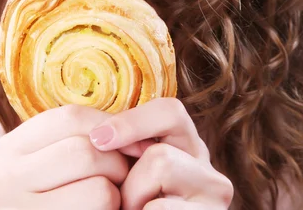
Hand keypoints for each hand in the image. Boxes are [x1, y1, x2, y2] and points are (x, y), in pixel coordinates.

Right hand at [0, 105, 129, 208]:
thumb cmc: (60, 192)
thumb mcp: (54, 160)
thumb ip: (77, 137)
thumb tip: (133, 123)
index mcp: (7, 150)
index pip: (70, 117)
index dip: (110, 124)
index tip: (131, 140)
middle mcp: (2, 181)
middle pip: (85, 151)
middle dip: (116, 162)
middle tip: (125, 175)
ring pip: (98, 189)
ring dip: (118, 193)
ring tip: (114, 197)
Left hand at [89, 98, 233, 209]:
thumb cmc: (126, 203)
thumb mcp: (127, 172)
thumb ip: (123, 151)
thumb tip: (97, 138)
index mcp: (184, 145)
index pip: (169, 111)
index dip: (133, 122)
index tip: (97, 139)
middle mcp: (206, 167)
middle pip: (161, 154)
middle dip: (130, 182)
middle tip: (125, 202)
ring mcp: (214, 197)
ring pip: (163, 178)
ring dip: (136, 202)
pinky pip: (161, 209)